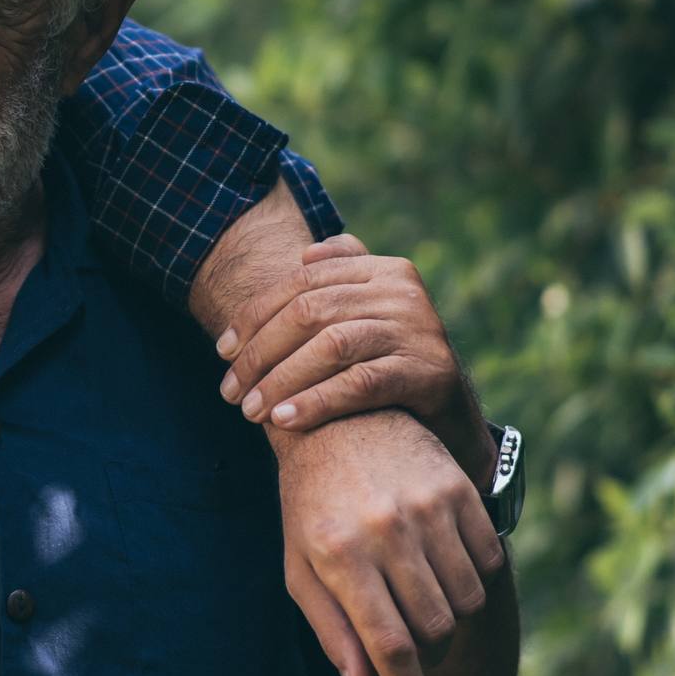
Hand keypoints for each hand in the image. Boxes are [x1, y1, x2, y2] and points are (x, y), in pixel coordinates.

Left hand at [217, 234, 489, 479]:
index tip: (222, 351)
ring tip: (252, 411)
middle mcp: (403, 291)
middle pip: (311, 311)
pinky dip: (317, 401)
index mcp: (384, 269)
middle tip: (231, 392)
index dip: (255, 316)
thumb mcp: (368, 317)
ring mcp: (419, 329)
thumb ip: (340, 281)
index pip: (302, 282)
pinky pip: (360, 383)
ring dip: (282, 380)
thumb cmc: (393, 365)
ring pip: (331, 346)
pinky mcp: (430, 372)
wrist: (452, 418)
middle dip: (261, 352)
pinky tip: (285, 420)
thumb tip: (304, 255)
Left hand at [272, 411, 503, 675]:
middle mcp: (386, 530)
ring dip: (450, 615)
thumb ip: (333, 632)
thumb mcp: (302, 569)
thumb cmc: (310, 506)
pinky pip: (488, 561)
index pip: (388, 646)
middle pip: (434, 629)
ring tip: (422, 595)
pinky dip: (474, 578)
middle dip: (427, 652)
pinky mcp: (457, 488)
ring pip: (466, 600)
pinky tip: (443, 564)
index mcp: (340, 556)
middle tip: (409, 639)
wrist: (336, 420)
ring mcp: (426, 507)